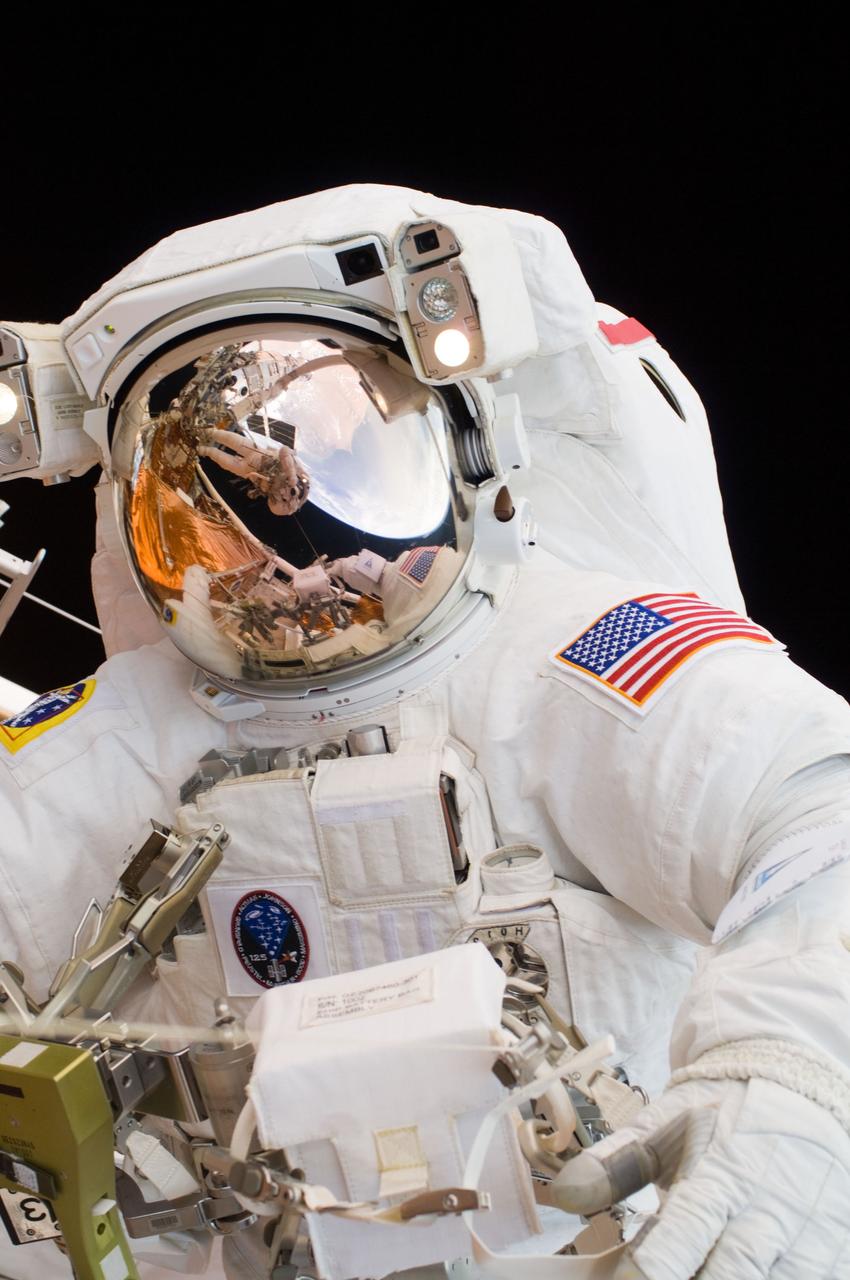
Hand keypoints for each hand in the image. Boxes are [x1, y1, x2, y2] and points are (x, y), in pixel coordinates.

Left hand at [552, 1077, 849, 1278]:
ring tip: (690, 1269)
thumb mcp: (664, 1122)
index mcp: (722, 1171)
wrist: (798, 1088)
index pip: (686, 1234)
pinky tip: (719, 1269)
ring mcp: (805, 1236)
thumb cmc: (720, 1110)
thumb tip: (564, 1194)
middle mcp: (769, 1208)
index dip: (652, 1270)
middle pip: (729, 1275)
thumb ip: (615, 1162)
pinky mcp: (826, 1254)